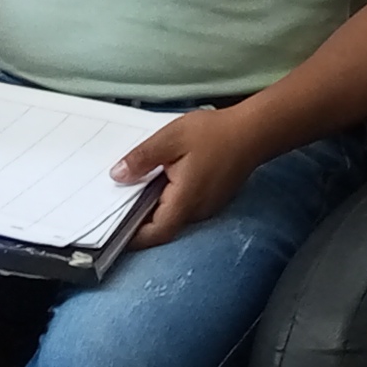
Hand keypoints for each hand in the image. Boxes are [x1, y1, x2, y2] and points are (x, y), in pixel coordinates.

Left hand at [111, 107, 269, 246]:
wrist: (254, 131)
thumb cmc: (215, 133)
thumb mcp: (170, 139)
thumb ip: (142, 159)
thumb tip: (117, 176)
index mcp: (184, 201)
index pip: (154, 233)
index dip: (132, 235)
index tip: (112, 227)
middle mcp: (197, 211)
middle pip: (162, 226)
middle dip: (139, 217)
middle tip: (117, 199)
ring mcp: (207, 206)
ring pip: (173, 216)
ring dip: (154, 205)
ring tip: (137, 185)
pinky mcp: (212, 198)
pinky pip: (184, 206)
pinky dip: (169, 198)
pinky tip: (162, 178)